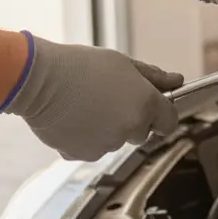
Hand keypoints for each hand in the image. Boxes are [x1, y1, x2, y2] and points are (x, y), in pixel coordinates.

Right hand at [0, 33, 182, 160]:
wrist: (39, 79)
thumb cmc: (81, 66)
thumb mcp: (123, 63)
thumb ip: (154, 77)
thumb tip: (177, 80)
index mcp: (146, 105)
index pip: (169, 122)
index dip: (161, 115)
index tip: (152, 108)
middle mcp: (131, 129)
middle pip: (141, 133)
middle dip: (131, 120)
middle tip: (108, 99)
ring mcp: (107, 145)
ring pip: (114, 141)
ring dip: (106, 129)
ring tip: (85, 106)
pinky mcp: (84, 155)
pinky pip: (91, 149)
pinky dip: (84, 138)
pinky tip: (72, 118)